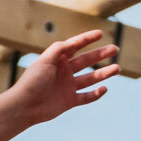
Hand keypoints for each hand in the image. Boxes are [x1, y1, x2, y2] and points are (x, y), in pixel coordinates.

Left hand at [7, 30, 121, 125]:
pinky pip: (86, 97)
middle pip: (86, 60)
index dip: (87, 39)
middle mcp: (64, 71)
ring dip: (104, 73)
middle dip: (101, 54)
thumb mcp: (45, 60)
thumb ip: (59, 49)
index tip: (100, 33)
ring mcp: (68, 86)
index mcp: (58, 60)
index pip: (75, 46)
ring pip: (90, 78)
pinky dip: (96, 94)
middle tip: (115, 48)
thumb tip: (74, 42)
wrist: (24, 106)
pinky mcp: (69, 101)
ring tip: (117, 68)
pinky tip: (105, 88)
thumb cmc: (32, 81)